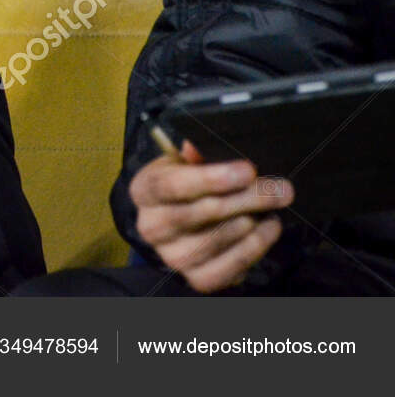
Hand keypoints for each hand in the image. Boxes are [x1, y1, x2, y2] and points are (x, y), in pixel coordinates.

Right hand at [129, 139, 293, 292]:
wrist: (177, 220)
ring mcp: (172, 256)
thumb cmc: (184, 183)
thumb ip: (196, 155)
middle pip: (202, 212)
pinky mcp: (196, 278)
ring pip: (218, 241)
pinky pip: (229, 268)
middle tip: (281, 189)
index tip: (249, 170)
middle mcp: (151, 227)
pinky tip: (268, 228)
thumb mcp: (184, 162)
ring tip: (273, 208)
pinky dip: (254, 248)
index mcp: (144, 191)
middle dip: (246, 199)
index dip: (212, 178)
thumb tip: (200, 147)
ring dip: (253, 223)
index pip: (173, 185)